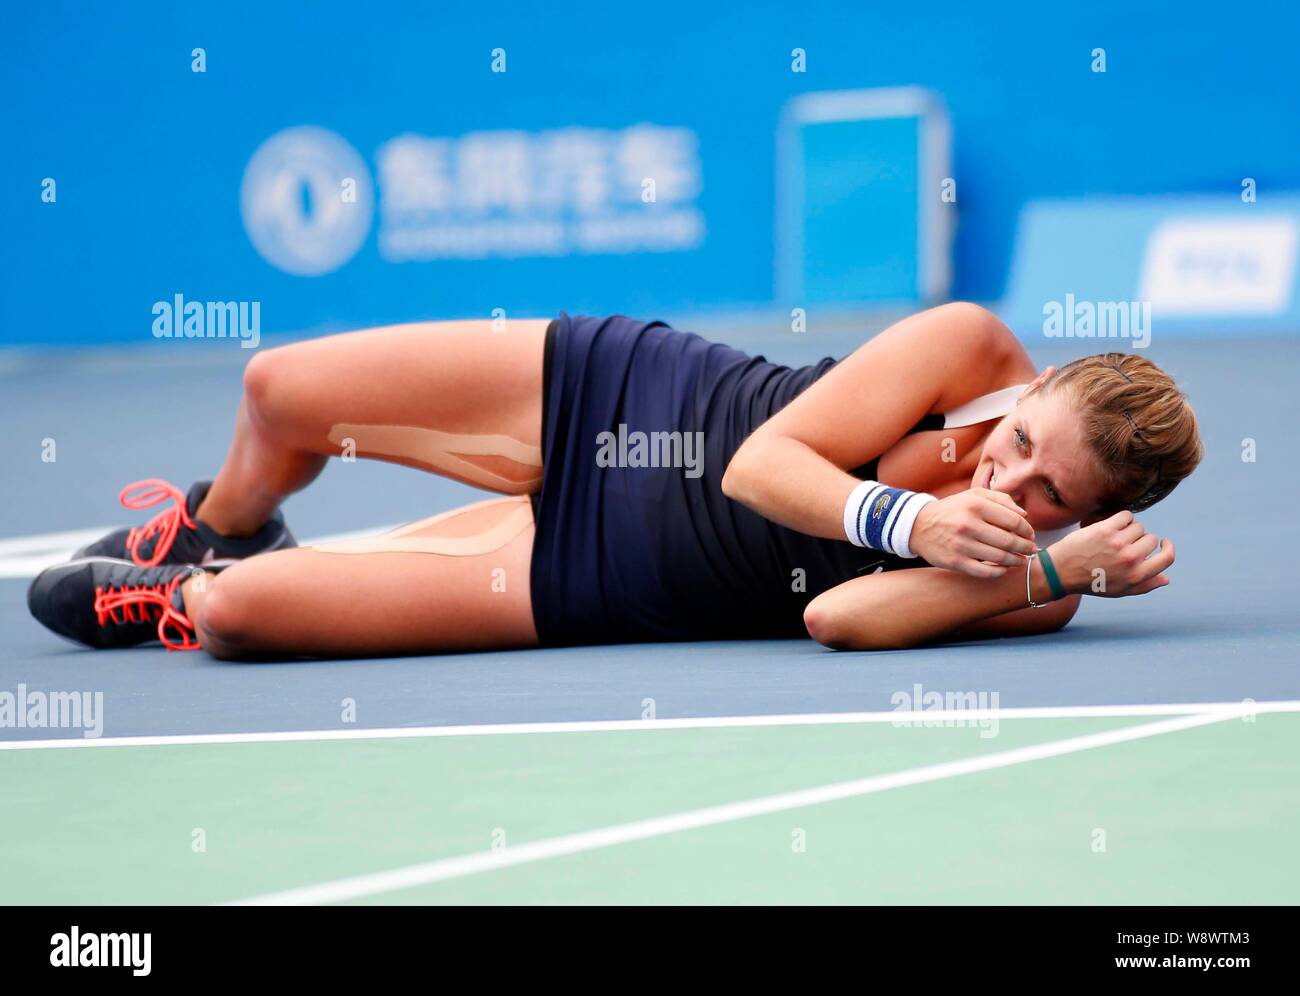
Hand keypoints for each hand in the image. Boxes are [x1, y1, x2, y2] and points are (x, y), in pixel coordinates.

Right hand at [911, 488, 1036, 577]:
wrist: (918, 526)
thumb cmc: (952, 510)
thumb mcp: (973, 495)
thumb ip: (1001, 499)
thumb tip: (1025, 515)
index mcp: (976, 505)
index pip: (1014, 521)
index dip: (1027, 530)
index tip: (1031, 535)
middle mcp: (969, 524)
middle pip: (1009, 541)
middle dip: (1026, 547)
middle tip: (1031, 550)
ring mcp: (962, 545)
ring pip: (1000, 557)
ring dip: (1016, 560)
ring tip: (1021, 560)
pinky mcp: (955, 562)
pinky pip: (985, 572)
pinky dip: (1000, 571)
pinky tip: (1004, 568)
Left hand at [1048, 510, 1174, 596]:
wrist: (1060, 572)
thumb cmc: (1091, 582)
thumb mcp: (1120, 591)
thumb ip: (1145, 585)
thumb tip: (1167, 578)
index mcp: (1137, 575)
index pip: (1167, 558)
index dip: (1168, 548)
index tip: (1163, 543)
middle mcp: (1130, 559)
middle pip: (1151, 539)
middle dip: (1141, 540)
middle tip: (1124, 544)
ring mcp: (1118, 543)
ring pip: (1138, 526)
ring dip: (1129, 529)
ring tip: (1114, 537)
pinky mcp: (1105, 529)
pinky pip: (1126, 515)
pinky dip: (1122, 518)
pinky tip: (1112, 525)